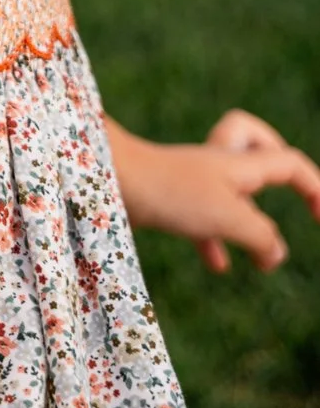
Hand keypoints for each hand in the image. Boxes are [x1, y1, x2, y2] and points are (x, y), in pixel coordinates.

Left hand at [106, 110, 319, 272]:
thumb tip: (276, 253)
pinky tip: (219, 265)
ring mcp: (192, 180)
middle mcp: (217, 164)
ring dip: (248, 215)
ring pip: (230, 185)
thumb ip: (261, 236)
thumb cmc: (170, 192)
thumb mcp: (229, 217)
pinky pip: (202, 217)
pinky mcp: (170, 198)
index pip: (289, 163)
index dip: (315, 187)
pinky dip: (215, 240)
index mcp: (239, 163)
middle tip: (288, 189)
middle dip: (276, 162)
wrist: (108, 181)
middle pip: (255, 141)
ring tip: (262, 256)